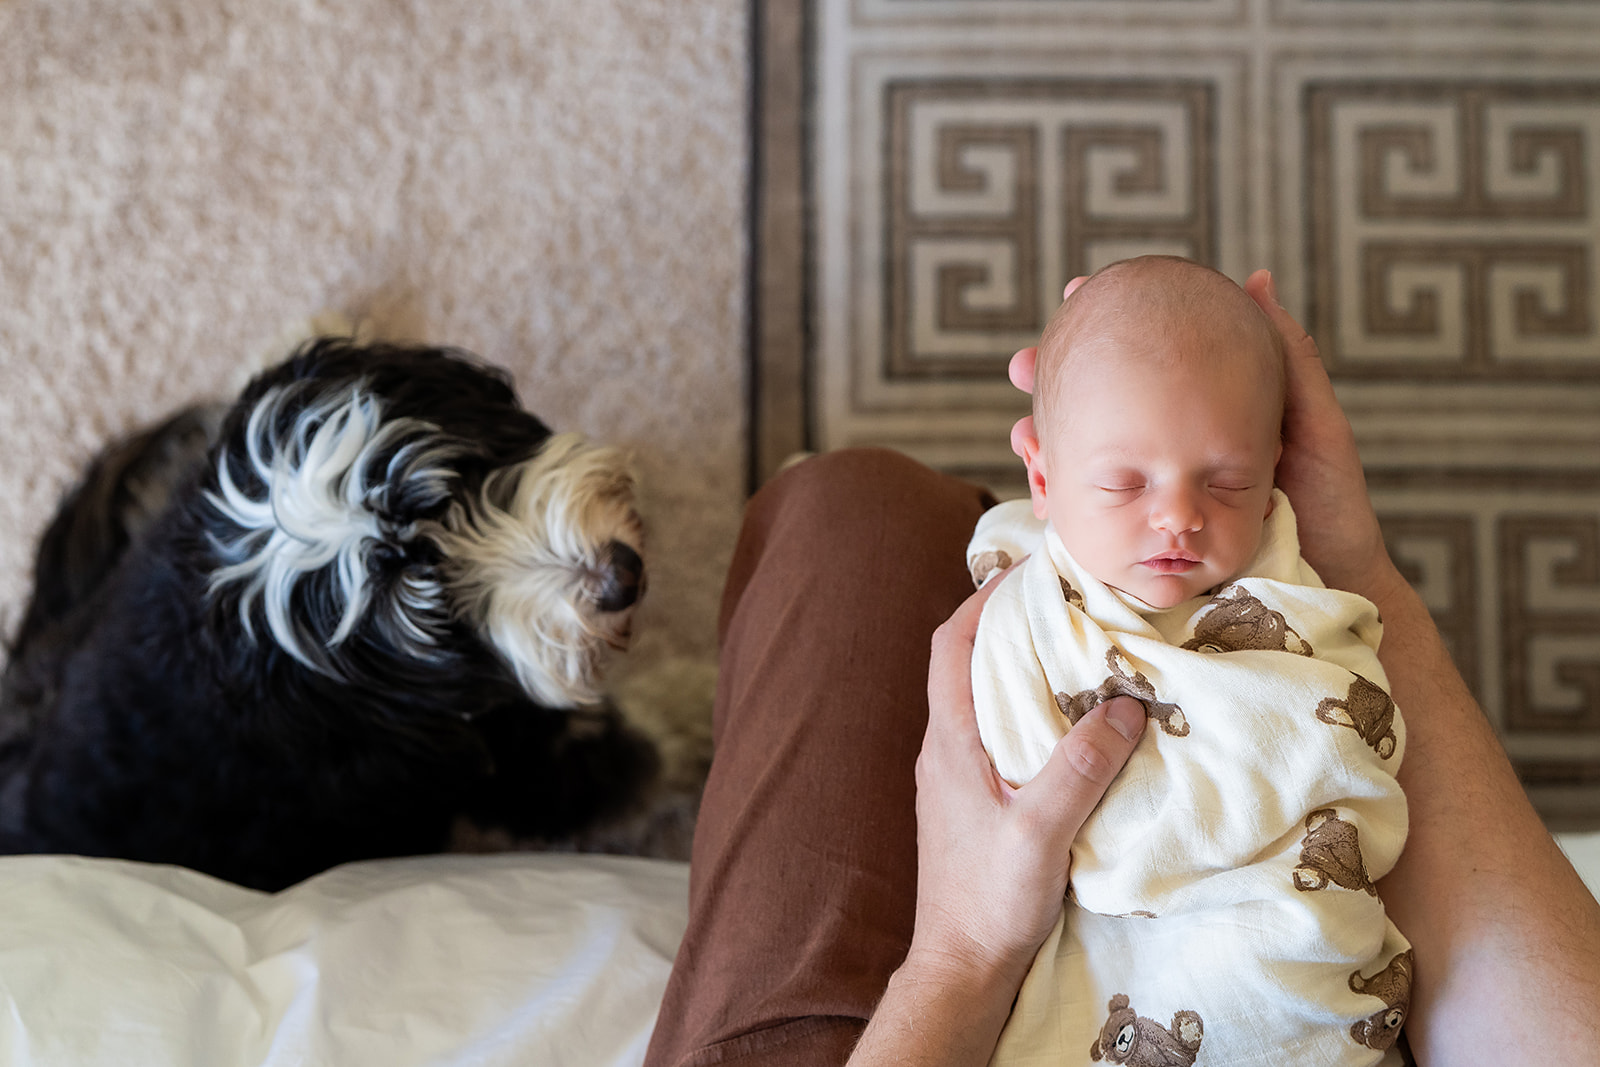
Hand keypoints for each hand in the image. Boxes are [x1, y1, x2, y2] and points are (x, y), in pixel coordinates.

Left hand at [907, 571, 1145, 989]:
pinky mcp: (974, 802)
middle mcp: (944, 750)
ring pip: (985, 700)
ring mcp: (956, 776)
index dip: (983, 600)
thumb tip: (1124, 705)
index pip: (952, 645)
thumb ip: (1079, 769)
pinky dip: (1031, 711)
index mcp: (948, 743)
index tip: (1027, 571)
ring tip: (1079, 650)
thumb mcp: (1040, 832)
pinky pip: (999, 735)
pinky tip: (1073, 723)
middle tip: (1067, 601)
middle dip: (1011, 624)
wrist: (960, 967)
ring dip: (1022, 668)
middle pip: (969, 663)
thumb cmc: (988, 901)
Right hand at [1008, 270, 1404, 601]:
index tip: (1073, 294)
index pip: (1140, 366)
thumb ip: (1289, 360)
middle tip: (1022, 367)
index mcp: (1200, 416)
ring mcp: (1158, 493)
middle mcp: (1171, 450)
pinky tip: (1043, 497)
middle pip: (1097, 410)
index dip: (1101, 332)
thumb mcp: (1314, 425)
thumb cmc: (1332, 503)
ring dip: (1046, 444)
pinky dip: (1063, 502)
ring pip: (1084, 461)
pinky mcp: (1152, 537)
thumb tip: (1256, 281)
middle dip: (1052, 386)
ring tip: (1026, 438)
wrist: (1336, 582)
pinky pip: (1097, 516)